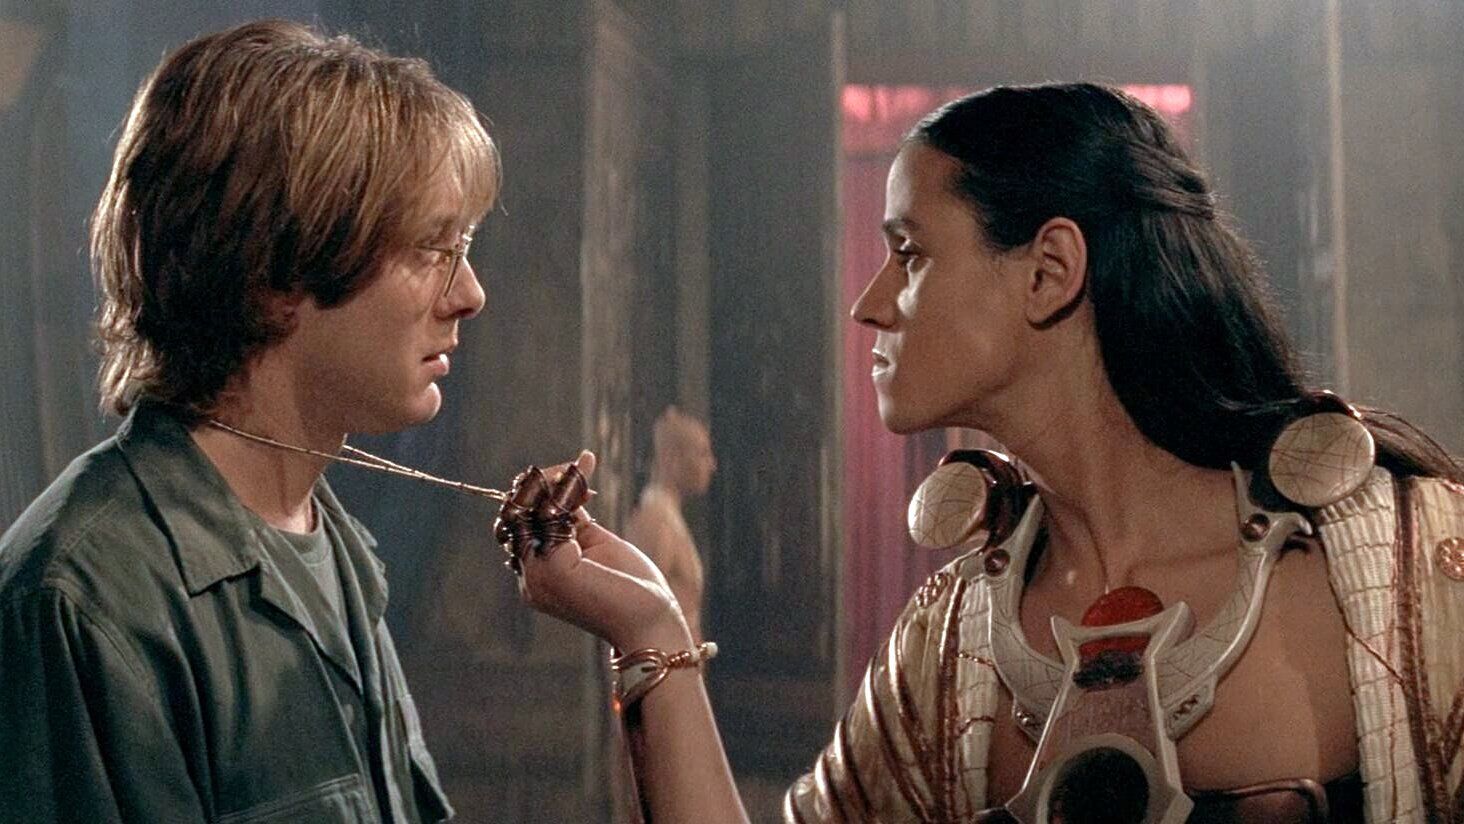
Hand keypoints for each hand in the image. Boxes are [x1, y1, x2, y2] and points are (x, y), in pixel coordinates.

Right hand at [516, 451, 693, 651]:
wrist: (652, 622)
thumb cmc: (632, 589)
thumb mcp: (597, 546)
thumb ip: (574, 522)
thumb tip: (566, 487)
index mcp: (538, 575)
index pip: (521, 524)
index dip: (542, 492)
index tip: (578, 469)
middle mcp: (530, 578)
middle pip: (516, 514)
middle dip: (543, 483)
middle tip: (578, 467)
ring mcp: (538, 576)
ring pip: (527, 511)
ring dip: (554, 483)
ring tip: (580, 471)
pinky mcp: (554, 569)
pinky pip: (549, 515)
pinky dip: (565, 493)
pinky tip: (586, 486)